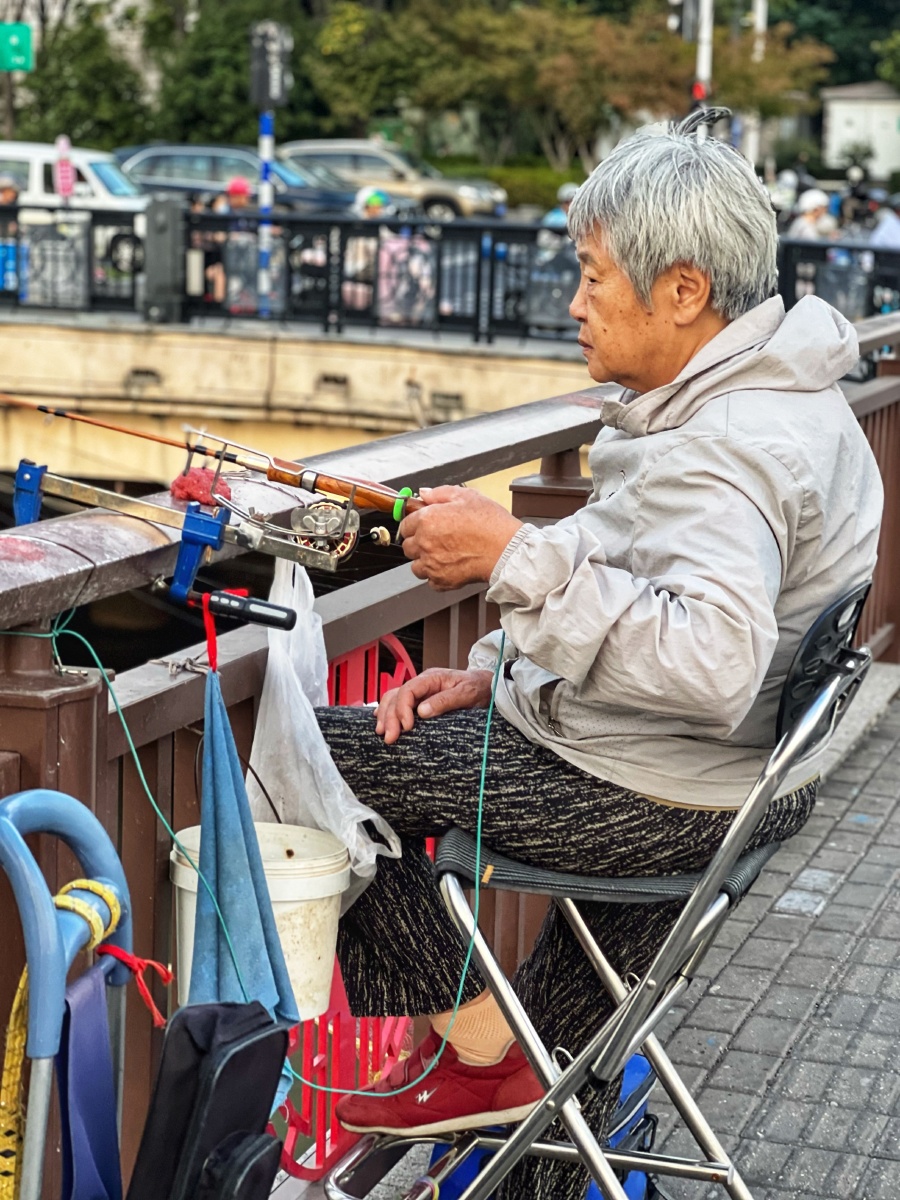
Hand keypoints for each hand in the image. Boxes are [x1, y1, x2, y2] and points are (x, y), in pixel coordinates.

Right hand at [375, 668, 493, 743]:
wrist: (488, 686)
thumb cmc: (479, 687)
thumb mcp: (467, 693)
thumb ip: (445, 700)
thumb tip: (421, 712)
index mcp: (431, 678)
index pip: (408, 690)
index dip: (403, 709)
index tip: (407, 727)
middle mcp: (422, 684)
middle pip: (397, 696)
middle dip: (390, 717)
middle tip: (390, 738)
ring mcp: (420, 692)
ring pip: (394, 699)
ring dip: (386, 715)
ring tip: (382, 733)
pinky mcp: (421, 701)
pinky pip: (399, 704)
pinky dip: (389, 712)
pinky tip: (382, 721)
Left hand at [399, 486, 521, 590]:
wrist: (506, 551)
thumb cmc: (491, 524)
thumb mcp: (467, 496)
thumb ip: (440, 493)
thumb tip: (424, 493)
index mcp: (428, 520)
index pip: (405, 525)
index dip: (414, 524)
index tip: (421, 526)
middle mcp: (425, 543)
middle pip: (407, 546)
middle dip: (418, 542)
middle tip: (435, 539)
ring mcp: (432, 564)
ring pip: (415, 566)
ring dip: (424, 561)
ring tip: (442, 555)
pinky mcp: (441, 581)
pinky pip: (430, 581)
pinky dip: (437, 576)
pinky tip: (450, 567)